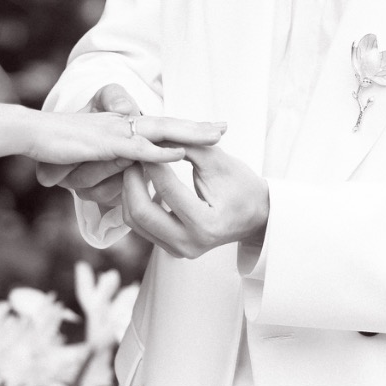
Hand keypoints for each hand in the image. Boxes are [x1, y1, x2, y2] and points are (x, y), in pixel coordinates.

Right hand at [36, 84, 225, 207]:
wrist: (33, 133)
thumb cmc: (58, 146)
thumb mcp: (90, 157)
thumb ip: (110, 165)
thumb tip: (124, 177)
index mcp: (122, 129)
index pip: (160, 128)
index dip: (185, 129)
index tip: (211, 132)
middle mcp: (123, 126)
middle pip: (168, 125)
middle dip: (197, 128)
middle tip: (225, 128)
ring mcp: (116, 132)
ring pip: (159, 132)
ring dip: (187, 134)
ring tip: (214, 137)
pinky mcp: (106, 143)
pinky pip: (137, 148)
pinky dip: (159, 152)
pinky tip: (179, 153)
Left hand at [120, 142, 268, 258]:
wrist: (256, 215)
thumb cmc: (242, 186)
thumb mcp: (218, 161)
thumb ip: (187, 146)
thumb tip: (153, 135)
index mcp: (205, 225)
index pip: (167, 189)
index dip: (152, 161)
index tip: (143, 141)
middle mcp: (189, 244)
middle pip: (141, 213)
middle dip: (131, 180)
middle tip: (131, 156)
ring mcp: (179, 250)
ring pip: (135, 222)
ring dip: (129, 192)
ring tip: (134, 166)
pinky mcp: (172, 250)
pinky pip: (142, 227)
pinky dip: (136, 203)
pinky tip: (140, 182)